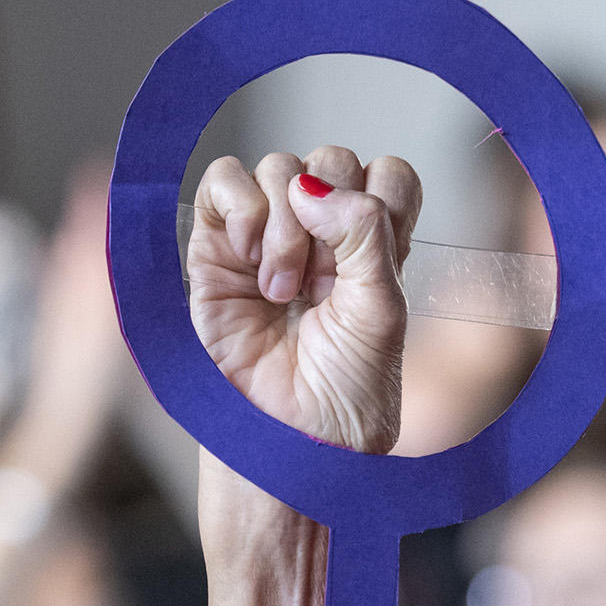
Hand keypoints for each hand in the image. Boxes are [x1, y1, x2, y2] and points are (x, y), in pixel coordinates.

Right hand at [187, 147, 418, 605]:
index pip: (389, 176)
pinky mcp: (216, 250)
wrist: (288, 446)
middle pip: (332, 159)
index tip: (376, 258)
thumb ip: (366, 238)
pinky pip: (223, 180)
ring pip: (278, 165)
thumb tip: (314, 184)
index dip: (384, 197)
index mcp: (378, 252)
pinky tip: (253, 264)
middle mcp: (326, 240)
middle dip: (332, 212)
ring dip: (287, 224)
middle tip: (324, 283)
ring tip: (284, 293)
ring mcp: (269, 241)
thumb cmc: (344, 398)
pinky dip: (242, 208)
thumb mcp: (381, 313)